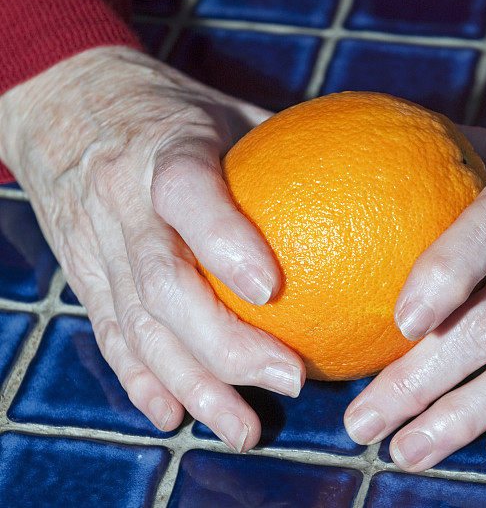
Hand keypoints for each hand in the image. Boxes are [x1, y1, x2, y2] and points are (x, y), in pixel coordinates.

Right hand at [0, 47, 305, 451]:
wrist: (67, 105)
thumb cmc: (169, 109)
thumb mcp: (227, 110)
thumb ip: (285, 147)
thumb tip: (370, 176)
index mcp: (163, 150)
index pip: (186, 194)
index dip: (223, 240)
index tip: (273, 289)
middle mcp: (123, 203)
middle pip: (162, 283)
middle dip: (226, 343)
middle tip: (293, 379)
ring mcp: (96, 247)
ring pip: (137, 328)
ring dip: (194, 384)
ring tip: (245, 428)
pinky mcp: (84, 278)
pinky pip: (112, 337)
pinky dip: (144, 381)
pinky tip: (178, 414)